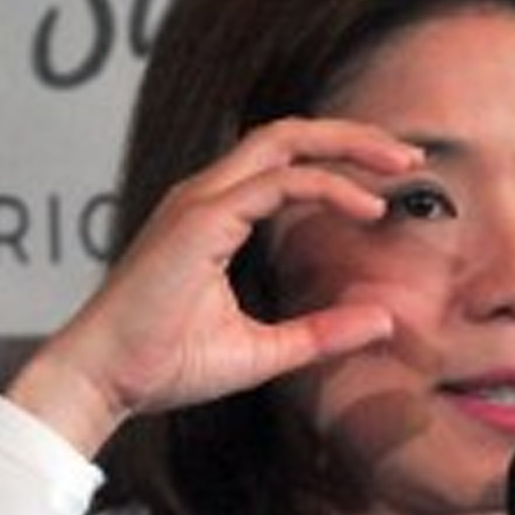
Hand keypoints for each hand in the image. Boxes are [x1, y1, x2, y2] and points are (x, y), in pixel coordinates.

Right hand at [7, 118, 421, 454]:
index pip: (283, 165)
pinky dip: (326, 186)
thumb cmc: (163, 365)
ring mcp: (199, 202)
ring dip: (347, 145)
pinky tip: (366, 207)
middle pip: (286, 134)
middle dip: (351, 136)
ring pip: (283, 141)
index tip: (388, 190)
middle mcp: (204, 197)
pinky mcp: (200, 220)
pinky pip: (276, 183)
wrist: (104, 380)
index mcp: (212, 216)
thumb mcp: (263, 351)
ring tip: (400, 164)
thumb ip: (320, 334)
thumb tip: (382, 321)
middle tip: (410, 156)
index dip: (339, 166)